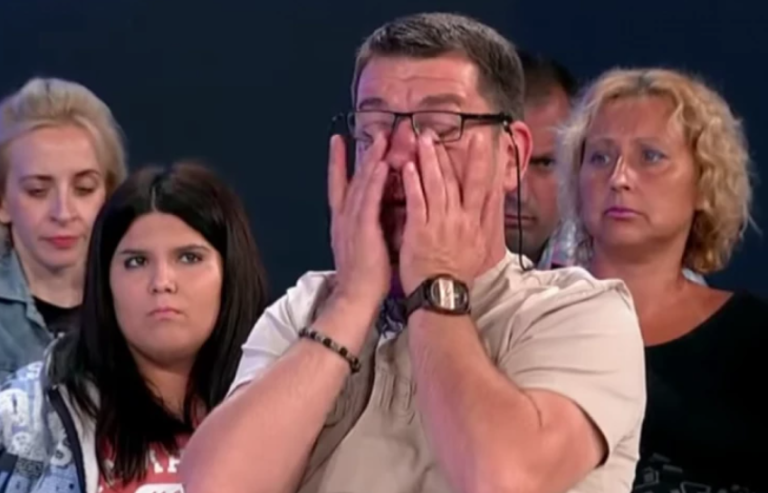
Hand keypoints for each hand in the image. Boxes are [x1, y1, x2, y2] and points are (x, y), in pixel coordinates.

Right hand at [327, 133, 390, 311]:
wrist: (356, 298)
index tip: (338, 142)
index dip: (338, 163)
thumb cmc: (365, 278)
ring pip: (361, 185)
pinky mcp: (363, 230)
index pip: (339, 186)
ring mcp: (351, 223)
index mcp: (344, 222)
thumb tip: (380, 212)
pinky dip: (374, 181)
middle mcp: (344, 218)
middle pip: (349, 179)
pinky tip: (382, 164)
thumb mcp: (365, 245)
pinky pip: (369, 200)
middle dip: (357, 154)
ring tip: (380, 139)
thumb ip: (369, 225)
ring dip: (370, 160)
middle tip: (367, 131)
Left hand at [399, 133, 497, 294]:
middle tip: (450, 132)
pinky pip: (417, 202)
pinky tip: (409, 166)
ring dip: (431, 160)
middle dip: (456, 155)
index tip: (484, 142)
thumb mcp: (481, 248)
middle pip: (460, 181)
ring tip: (424, 140)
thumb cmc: (458, 273)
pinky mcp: (420, 230)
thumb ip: (487, 222)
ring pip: (437, 186)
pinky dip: (414, 183)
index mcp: (476, 223)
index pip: (483, 188)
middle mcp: (462, 220)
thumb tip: (494, 201)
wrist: (442, 294)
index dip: (484, 164)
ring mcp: (441, 224)